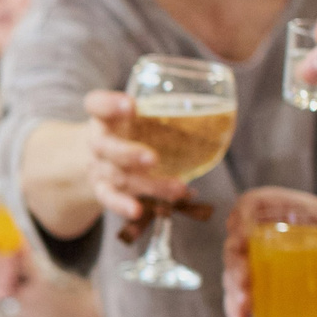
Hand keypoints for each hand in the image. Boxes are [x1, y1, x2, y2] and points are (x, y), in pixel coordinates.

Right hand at [82, 90, 187, 224]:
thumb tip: (221, 114)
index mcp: (104, 117)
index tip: (131, 106)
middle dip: (130, 154)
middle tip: (153, 159)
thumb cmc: (127, 132)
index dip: (111, 105)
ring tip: (177, 188)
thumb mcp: (137, 117)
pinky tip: (137, 211)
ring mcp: (99, 168)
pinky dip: (122, 205)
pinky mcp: (103, 189)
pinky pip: (110, 198)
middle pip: (105, 147)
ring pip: (119, 176)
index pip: (98, 105)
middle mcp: (98, 141)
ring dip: (147, 184)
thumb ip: (162, 114)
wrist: (95, 159)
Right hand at [221, 186, 316, 316]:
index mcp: (287, 211)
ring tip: (244, 308)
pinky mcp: (263, 286)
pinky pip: (243, 295)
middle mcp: (267, 233)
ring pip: (235, 273)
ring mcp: (261, 261)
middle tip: (246, 282)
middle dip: (236, 264)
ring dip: (234, 291)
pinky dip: (238, 310)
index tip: (242, 235)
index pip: (252, 205)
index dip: (241, 217)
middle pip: (238, 243)